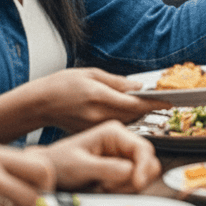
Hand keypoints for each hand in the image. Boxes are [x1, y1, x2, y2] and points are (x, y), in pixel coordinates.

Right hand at [25, 68, 170, 134]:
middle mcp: (98, 114)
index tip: (169, 102)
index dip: (154, 104)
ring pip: (126, 122)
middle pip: (134, 115)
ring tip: (147, 105)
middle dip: (149, 109)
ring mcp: (94, 126)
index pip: (134, 103)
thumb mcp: (90, 73)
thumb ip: (117, 82)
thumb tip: (138, 86)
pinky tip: (126, 111)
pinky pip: (113, 126)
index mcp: (99, 96)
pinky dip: (124, 120)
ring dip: (138, 115)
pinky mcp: (90, 132)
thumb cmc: (60, 84)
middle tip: (162, 101)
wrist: (37, 104)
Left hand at [42, 120, 160, 193]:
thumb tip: (131, 171)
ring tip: (102, 186)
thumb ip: (105, 168)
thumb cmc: (58, 164)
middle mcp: (122, 142)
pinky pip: (132, 182)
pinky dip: (121, 189)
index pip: (144, 148)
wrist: (46, 172)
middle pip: (148, 162)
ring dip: (126, 186)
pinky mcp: (121, 169)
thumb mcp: (79, 166)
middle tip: (110, 187)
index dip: (144, 167)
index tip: (137, 184)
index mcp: (114, 133)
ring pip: (142, 174)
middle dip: (133, 179)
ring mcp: (122, 156)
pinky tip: (103, 188)